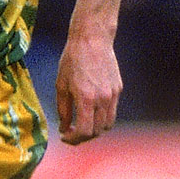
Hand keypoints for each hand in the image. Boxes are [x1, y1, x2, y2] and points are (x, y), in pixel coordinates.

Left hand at [55, 30, 121, 144]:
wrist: (92, 39)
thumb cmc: (72, 59)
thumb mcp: (61, 84)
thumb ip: (63, 109)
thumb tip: (64, 128)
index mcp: (86, 98)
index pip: (84, 131)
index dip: (73, 139)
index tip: (65, 137)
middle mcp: (102, 99)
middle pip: (97, 131)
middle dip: (83, 136)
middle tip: (71, 132)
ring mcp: (113, 95)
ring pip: (107, 124)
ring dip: (95, 129)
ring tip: (82, 123)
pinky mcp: (118, 89)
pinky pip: (112, 111)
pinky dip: (102, 117)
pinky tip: (91, 109)